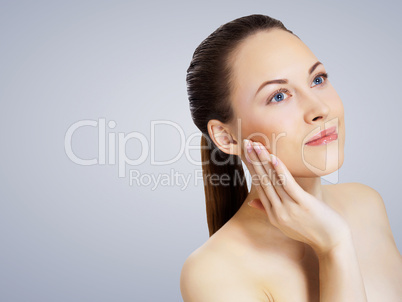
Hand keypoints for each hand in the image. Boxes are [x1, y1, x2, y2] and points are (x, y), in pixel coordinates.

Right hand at [243, 139, 351, 255]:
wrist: (332, 244)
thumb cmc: (312, 231)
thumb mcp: (287, 223)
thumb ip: (268, 211)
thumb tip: (251, 202)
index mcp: (273, 214)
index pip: (259, 186)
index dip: (252, 168)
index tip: (247, 153)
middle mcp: (278, 211)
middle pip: (262, 181)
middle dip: (254, 160)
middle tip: (246, 143)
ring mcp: (289, 208)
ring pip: (272, 180)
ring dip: (263, 160)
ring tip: (256, 145)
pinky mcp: (303, 204)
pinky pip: (288, 185)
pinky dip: (280, 170)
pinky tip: (273, 158)